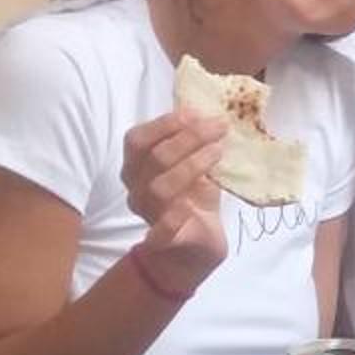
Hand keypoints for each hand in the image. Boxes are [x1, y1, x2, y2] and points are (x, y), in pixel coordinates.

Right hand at [121, 110, 227, 298]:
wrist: (196, 242)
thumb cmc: (193, 196)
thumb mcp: (195, 163)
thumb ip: (195, 141)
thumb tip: (213, 113)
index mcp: (138, 165)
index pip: (137, 140)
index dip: (165, 124)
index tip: (197, 114)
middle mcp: (136, 188)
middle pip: (154, 158)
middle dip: (188, 138)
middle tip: (218, 128)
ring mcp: (147, 214)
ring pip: (160, 187)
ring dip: (192, 165)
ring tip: (218, 151)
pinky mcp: (163, 241)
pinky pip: (162, 229)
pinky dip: (176, 215)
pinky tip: (193, 204)